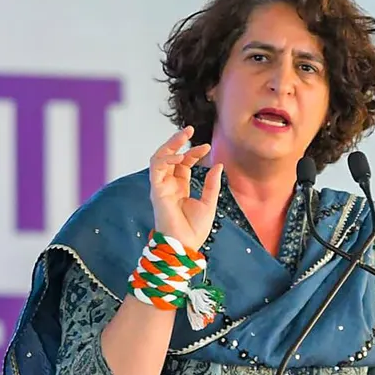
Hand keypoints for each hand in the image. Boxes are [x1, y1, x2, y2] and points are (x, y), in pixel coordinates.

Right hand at [148, 126, 221, 251]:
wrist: (186, 244)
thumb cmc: (195, 229)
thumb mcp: (209, 202)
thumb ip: (212, 184)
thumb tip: (218, 165)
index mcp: (180, 187)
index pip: (183, 163)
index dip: (193, 153)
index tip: (207, 146)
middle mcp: (168, 185)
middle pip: (169, 157)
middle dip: (177, 142)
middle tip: (189, 129)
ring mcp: (161, 187)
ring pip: (159, 158)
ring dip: (170, 145)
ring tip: (183, 135)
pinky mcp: (156, 190)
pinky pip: (156, 169)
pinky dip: (165, 159)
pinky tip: (178, 155)